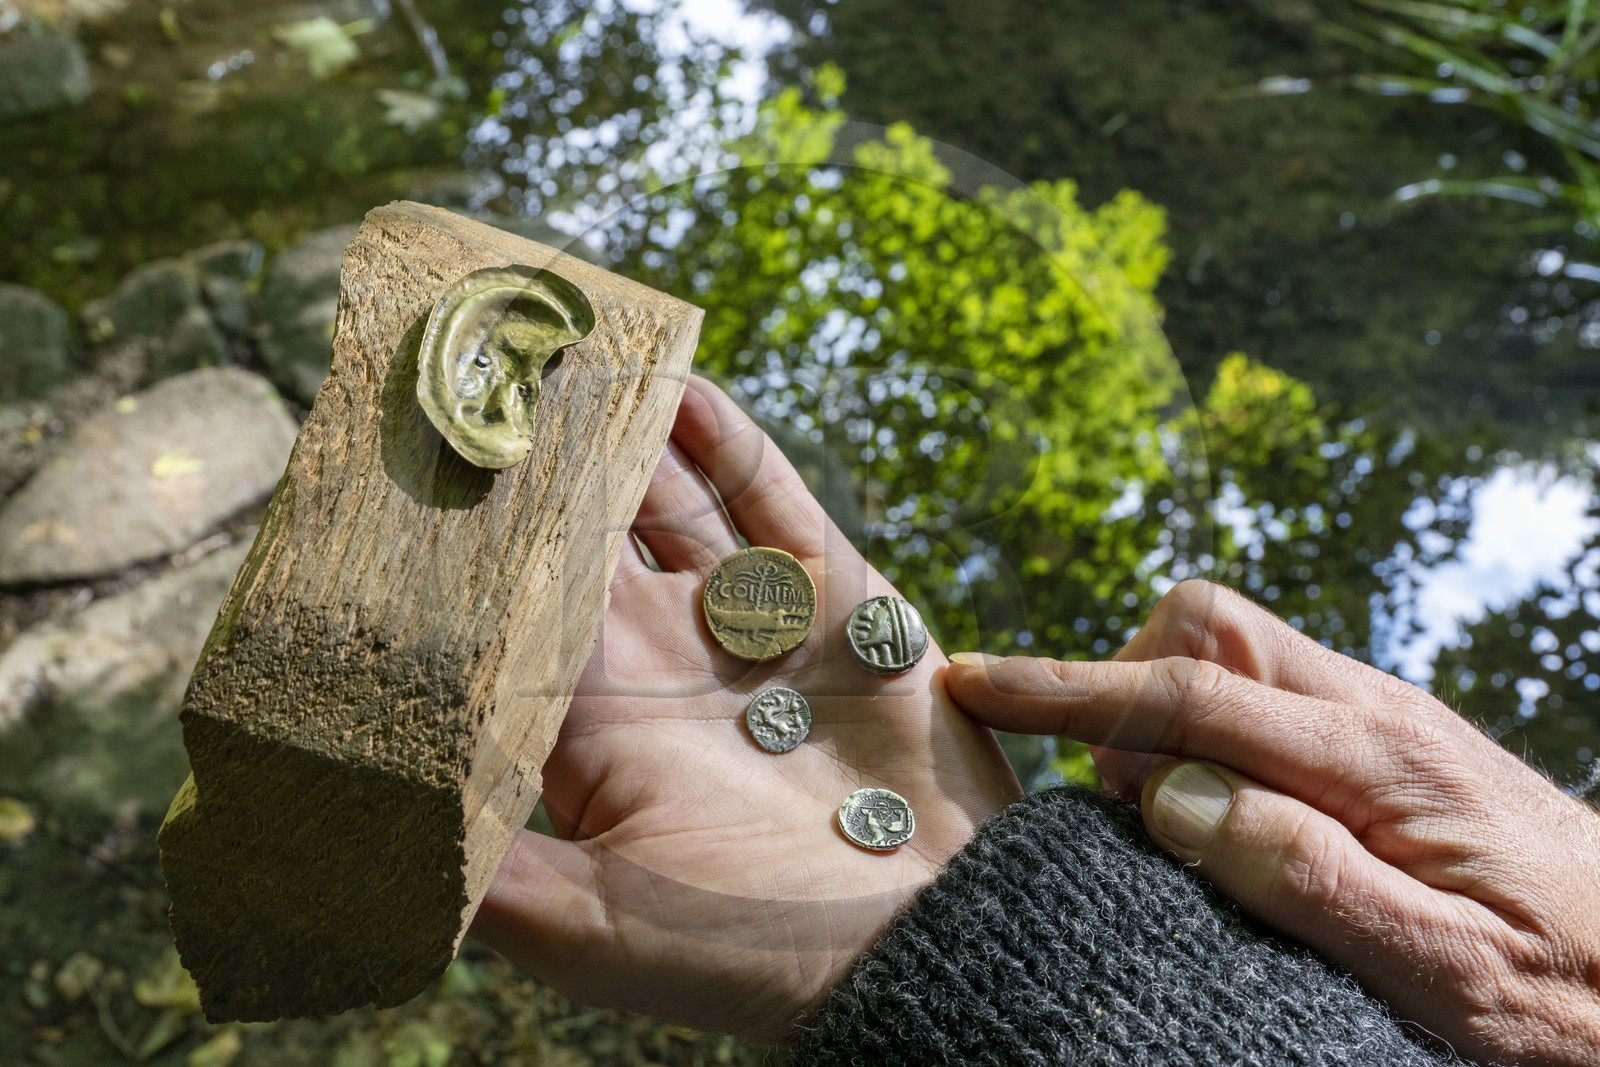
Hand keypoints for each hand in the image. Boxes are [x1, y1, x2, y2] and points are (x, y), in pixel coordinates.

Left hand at [469, 377, 1021, 1040]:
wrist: (931, 934)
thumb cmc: (755, 947)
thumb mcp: (598, 929)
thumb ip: (485, 879)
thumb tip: (351, 850)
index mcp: (595, 721)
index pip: (507, 605)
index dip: (462, 541)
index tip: (409, 466)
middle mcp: (662, 656)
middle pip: (581, 531)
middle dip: (534, 460)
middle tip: (480, 370)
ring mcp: (747, 618)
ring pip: (666, 496)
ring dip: (621, 427)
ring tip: (567, 353)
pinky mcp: (833, 593)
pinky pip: (768, 494)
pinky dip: (726, 439)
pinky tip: (681, 385)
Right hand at [945, 579, 1599, 1065]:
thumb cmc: (1566, 993)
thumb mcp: (1445, 976)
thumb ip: (1309, 880)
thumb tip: (1174, 797)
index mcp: (1382, 762)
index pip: (1191, 696)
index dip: (1068, 689)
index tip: (973, 682)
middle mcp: (1375, 712)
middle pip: (1207, 627)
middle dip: (1126, 690)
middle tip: (1136, 809)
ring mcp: (1378, 717)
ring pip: (1229, 651)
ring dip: (1167, 717)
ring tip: (1185, 825)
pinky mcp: (1379, 740)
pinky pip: (1261, 696)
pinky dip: (1207, 735)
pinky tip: (1228, 816)